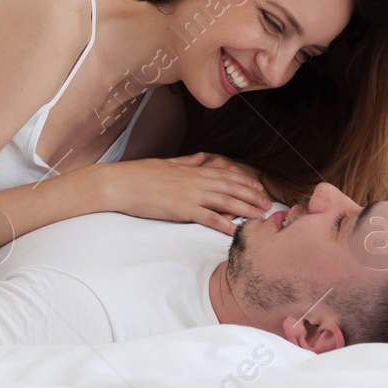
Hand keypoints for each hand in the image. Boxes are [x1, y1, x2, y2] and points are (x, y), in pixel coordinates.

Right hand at [93, 152, 272, 234]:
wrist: (119, 183)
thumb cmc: (137, 174)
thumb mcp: (165, 163)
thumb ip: (186, 162)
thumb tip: (201, 157)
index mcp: (191, 170)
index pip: (225, 174)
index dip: (245, 181)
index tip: (258, 188)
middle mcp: (195, 180)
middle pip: (232, 187)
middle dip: (253, 196)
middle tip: (268, 205)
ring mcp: (190, 195)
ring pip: (227, 201)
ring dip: (247, 209)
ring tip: (261, 217)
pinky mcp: (182, 209)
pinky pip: (209, 217)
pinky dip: (225, 224)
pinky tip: (236, 230)